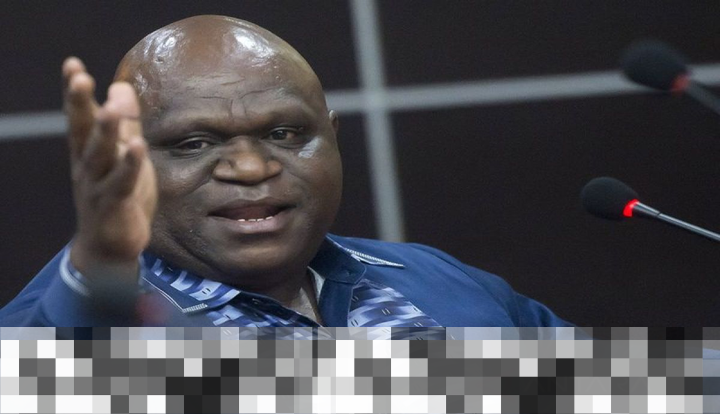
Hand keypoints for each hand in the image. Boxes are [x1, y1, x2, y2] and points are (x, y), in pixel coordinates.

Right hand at [63, 57, 156, 280]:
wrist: (110, 248)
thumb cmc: (118, 196)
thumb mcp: (123, 154)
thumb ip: (125, 124)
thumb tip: (121, 86)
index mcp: (87, 151)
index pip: (79, 117)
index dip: (74, 93)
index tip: (72, 64)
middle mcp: (87, 165)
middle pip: (81, 131)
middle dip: (79, 104)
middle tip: (78, 76)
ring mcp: (97, 185)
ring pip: (100, 155)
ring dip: (105, 132)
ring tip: (111, 109)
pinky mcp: (114, 205)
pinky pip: (121, 182)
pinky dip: (129, 165)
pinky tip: (137, 146)